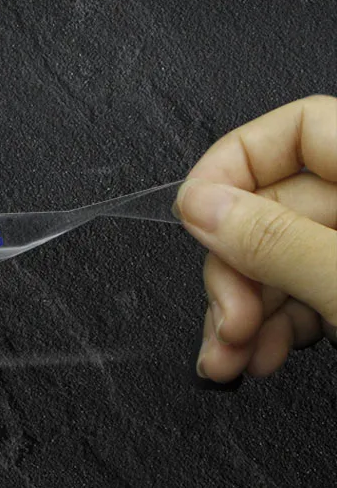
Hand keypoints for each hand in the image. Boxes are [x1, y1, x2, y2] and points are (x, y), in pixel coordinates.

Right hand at [173, 94, 336, 381]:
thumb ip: (277, 241)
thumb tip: (201, 205)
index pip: (295, 130)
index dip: (233, 164)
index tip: (192, 215)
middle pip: (272, 210)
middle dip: (233, 274)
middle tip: (225, 318)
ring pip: (275, 263)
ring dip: (240, 314)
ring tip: (230, 358)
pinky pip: (295, 297)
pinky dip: (267, 331)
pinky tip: (255, 358)